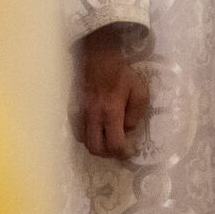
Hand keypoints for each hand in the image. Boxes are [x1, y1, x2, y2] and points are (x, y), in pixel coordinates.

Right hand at [73, 25, 149, 159]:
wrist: (99, 59)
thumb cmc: (122, 75)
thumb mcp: (140, 92)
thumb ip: (136, 114)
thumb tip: (127, 129)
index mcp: (111, 112)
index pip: (114, 144)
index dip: (122, 153)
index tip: (129, 152)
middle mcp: (93, 117)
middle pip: (95, 149)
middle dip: (108, 154)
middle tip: (117, 149)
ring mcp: (81, 114)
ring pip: (84, 142)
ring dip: (97, 145)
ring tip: (107, 140)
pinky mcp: (75, 110)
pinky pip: (78, 131)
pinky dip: (88, 136)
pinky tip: (97, 130)